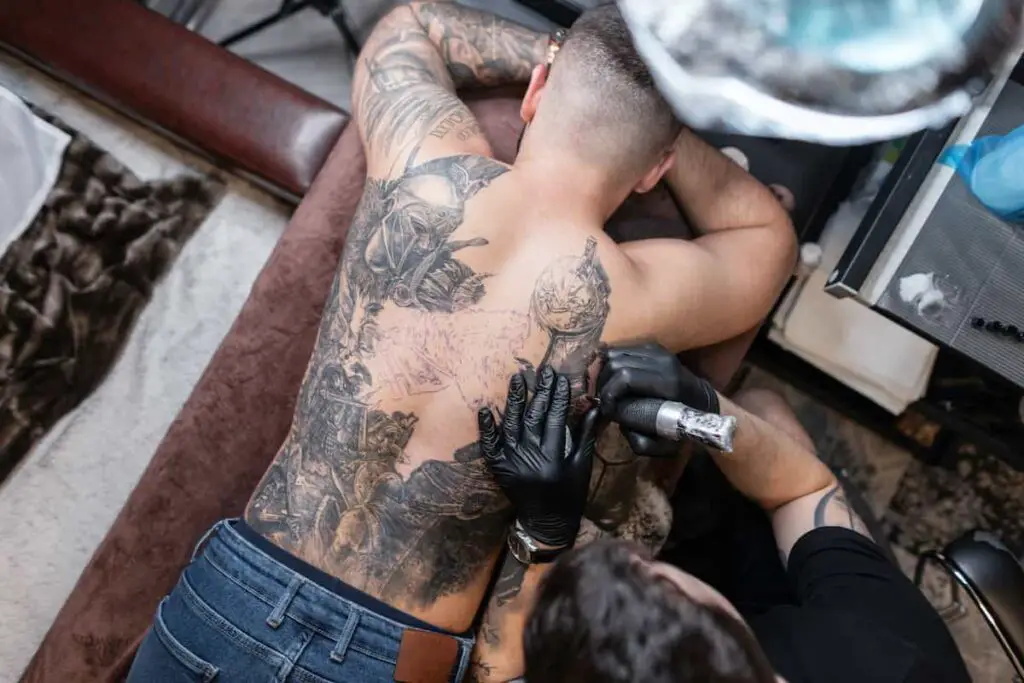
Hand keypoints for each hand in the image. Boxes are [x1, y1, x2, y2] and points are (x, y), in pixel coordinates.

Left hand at [478, 366, 598, 548]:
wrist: (547, 523)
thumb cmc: (570, 493)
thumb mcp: (582, 465)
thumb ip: (586, 434)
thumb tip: (594, 404)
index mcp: (555, 458)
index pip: (556, 418)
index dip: (558, 397)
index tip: (561, 378)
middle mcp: (532, 459)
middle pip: (534, 418)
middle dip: (540, 392)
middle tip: (542, 371)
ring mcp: (512, 463)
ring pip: (512, 425)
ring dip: (514, 400)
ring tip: (517, 378)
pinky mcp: (499, 468)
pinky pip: (490, 445)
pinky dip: (487, 428)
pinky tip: (486, 409)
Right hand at [597, 342, 718, 456]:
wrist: (703, 402)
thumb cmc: (683, 425)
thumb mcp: (664, 444)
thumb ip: (639, 439)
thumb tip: (615, 418)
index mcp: (667, 383)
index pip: (625, 377)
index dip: (609, 393)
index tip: (606, 410)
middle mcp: (662, 361)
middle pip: (616, 362)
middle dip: (604, 384)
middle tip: (604, 402)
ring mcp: (658, 350)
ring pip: (615, 353)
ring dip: (604, 373)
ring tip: (607, 391)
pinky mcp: (653, 347)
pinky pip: (621, 349)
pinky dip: (611, 364)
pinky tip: (613, 380)